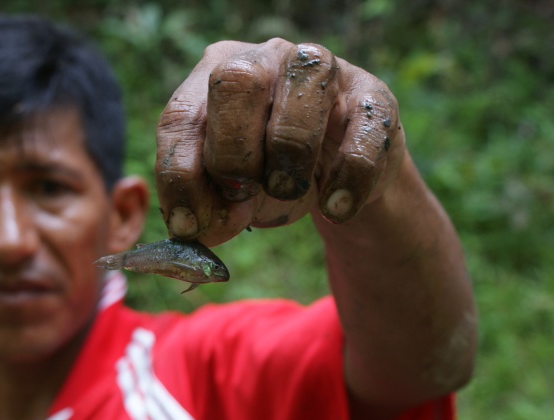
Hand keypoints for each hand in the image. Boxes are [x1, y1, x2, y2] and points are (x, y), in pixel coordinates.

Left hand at [155, 38, 404, 246]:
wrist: (341, 177)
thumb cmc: (271, 174)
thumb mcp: (230, 194)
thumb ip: (208, 207)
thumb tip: (194, 228)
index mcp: (213, 76)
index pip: (181, 116)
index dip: (180, 175)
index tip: (189, 224)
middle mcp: (264, 58)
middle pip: (235, 81)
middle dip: (232, 154)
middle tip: (242, 194)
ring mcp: (323, 71)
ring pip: (304, 93)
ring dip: (290, 160)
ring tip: (288, 192)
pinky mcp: (373, 98)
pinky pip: (361, 137)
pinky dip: (346, 183)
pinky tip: (335, 209)